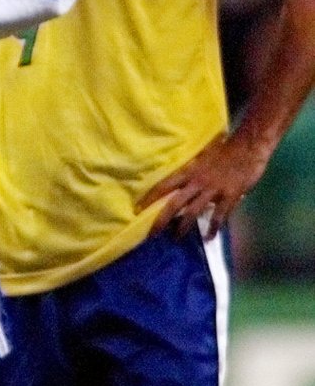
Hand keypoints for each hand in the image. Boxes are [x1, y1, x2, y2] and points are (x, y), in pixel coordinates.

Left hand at [136, 132, 267, 239]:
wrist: (247, 147)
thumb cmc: (224, 150)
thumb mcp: (202, 157)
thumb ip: (191, 170)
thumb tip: (180, 180)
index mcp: (189, 171)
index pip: (164, 185)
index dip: (150, 197)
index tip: (137, 208)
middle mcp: (197, 182)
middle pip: (174, 203)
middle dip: (161, 219)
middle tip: (152, 233)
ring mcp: (212, 190)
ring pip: (193, 212)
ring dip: (183, 227)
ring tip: (176, 238)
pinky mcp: (228, 196)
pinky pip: (218, 216)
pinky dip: (213, 228)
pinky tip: (209, 238)